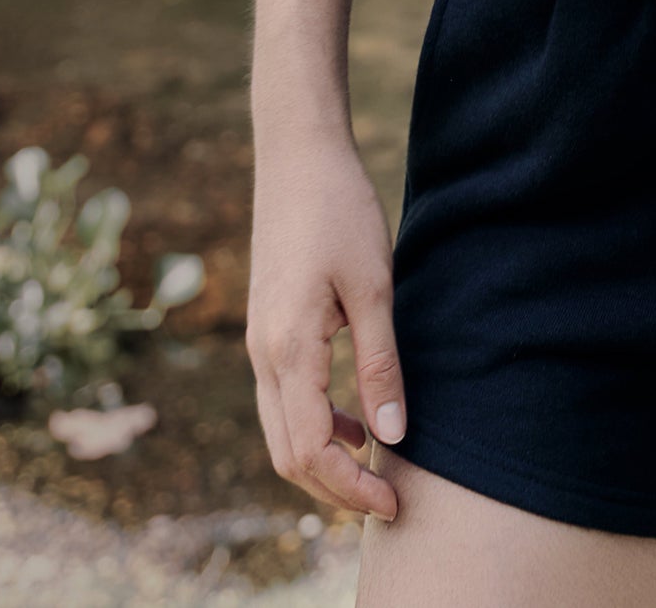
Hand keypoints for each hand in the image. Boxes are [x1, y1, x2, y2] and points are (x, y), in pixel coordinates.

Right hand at [246, 140, 407, 522]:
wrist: (298, 155)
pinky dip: (315, 426)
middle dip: (335, 488)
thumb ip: (382, 363)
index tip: (396, 500)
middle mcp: (263, 354)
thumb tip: (393, 435)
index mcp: (289, 348)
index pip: (312, 450)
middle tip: (390, 498)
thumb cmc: (341, 209)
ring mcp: (259, 342)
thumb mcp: (375, 285)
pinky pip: (283, 400)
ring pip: (281, 431)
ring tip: (377, 467)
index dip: (352, 487)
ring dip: (324, 461)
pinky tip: (356, 419)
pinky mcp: (267, 329)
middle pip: (288, 454)